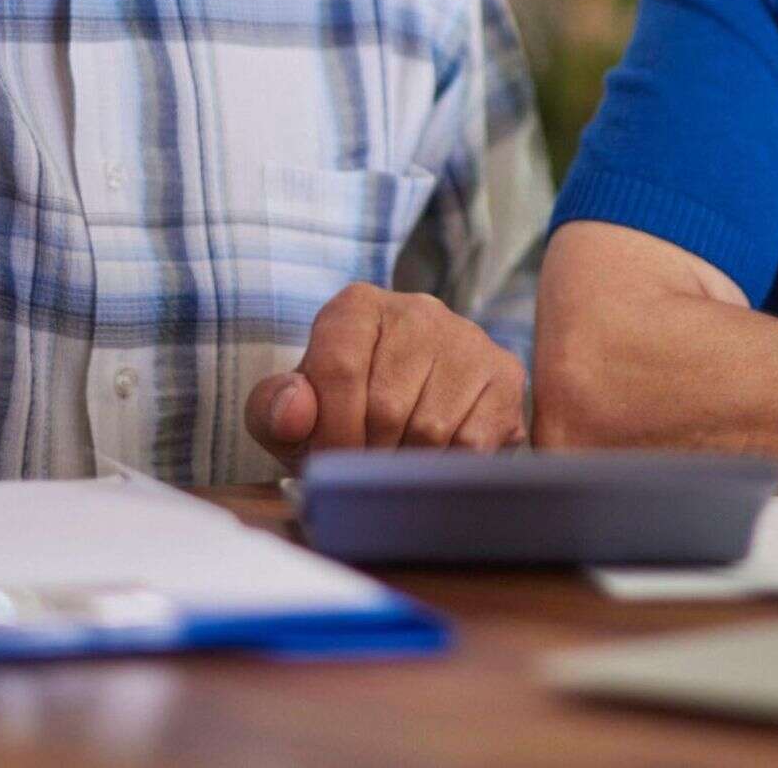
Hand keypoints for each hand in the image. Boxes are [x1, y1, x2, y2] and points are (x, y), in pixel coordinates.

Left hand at [244, 284, 527, 467]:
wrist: (407, 404)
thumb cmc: (341, 409)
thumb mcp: (292, 413)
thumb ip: (272, 410)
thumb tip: (295, 413)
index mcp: (356, 307)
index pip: (339, 371)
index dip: (330, 434)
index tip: (329, 464)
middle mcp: (418, 310)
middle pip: (387, 408)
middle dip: (368, 456)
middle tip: (364, 469)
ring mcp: (467, 339)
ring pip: (432, 430)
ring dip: (407, 466)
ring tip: (396, 462)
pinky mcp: (505, 374)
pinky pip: (474, 443)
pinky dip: (447, 468)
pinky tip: (433, 461)